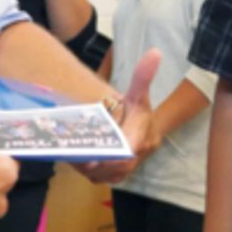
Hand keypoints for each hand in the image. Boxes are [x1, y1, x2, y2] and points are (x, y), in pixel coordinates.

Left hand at [76, 49, 161, 183]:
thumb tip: (155, 52)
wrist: (145, 124)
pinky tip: (81, 163)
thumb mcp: (138, 92)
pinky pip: (107, 179)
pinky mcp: (122, 173)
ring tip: (76, 159)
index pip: (130, 149)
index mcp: (144, 135)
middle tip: (78, 157)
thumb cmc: (138, 107)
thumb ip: (143, 75)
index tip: (95, 154)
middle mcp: (140, 154)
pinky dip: (93, 173)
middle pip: (119, 166)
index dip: (114, 153)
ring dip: (93, 170)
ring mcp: (132, 166)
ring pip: (111, 175)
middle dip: (99, 163)